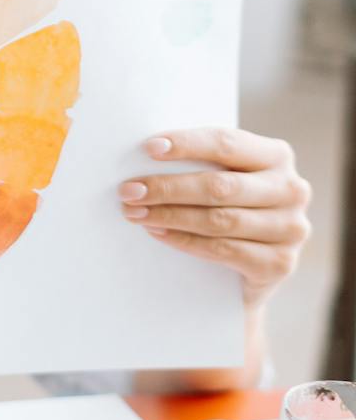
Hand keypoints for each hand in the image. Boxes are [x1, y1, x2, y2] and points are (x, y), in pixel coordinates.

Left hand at [119, 129, 311, 305]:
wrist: (247, 276)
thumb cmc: (227, 214)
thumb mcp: (223, 183)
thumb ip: (201, 166)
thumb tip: (147, 155)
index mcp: (277, 156)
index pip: (227, 143)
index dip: (187, 144)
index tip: (148, 148)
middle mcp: (291, 189)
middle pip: (220, 186)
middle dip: (168, 187)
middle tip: (128, 191)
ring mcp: (290, 228)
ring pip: (219, 220)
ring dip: (170, 216)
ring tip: (135, 213)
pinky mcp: (279, 263)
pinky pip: (223, 250)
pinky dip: (184, 241)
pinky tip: (158, 233)